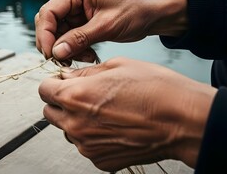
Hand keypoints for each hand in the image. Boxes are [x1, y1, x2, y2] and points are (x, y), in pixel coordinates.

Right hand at [35, 0, 188, 62]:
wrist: (155, 14)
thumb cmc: (136, 11)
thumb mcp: (107, 26)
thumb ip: (79, 39)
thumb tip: (55, 53)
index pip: (48, 12)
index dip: (45, 35)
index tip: (50, 54)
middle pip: (49, 23)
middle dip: (54, 44)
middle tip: (63, 61)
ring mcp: (76, 11)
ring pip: (58, 34)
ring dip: (66, 50)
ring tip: (85, 58)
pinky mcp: (81, 22)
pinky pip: (69, 39)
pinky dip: (75, 50)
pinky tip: (88, 56)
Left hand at [38, 57, 215, 171]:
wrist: (183, 121)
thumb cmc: (155, 90)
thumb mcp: (115, 66)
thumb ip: (84, 73)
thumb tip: (68, 77)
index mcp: (74, 97)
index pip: (44, 90)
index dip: (53, 83)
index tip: (63, 82)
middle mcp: (75, 124)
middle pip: (50, 112)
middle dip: (61, 102)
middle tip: (83, 94)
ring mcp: (87, 146)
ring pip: (68, 130)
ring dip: (76, 120)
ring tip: (104, 111)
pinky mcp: (100, 161)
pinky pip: (86, 146)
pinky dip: (93, 136)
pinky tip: (114, 126)